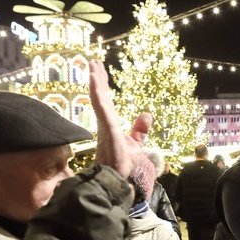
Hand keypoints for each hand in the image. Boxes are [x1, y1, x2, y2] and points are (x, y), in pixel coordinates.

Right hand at [88, 59, 150, 177]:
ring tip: (92, 66)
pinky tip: (94, 81)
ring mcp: (105, 125)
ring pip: (100, 99)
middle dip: (97, 79)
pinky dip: (97, 94)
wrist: (119, 178)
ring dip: (96, 82)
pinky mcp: (108, 128)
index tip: (98, 70)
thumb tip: (146, 115)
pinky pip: (102, 108)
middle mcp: (105, 122)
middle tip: (93, 61)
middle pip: (101, 96)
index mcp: (111, 124)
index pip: (106, 101)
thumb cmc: (123, 164)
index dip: (102, 86)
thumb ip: (140, 130)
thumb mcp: (136, 144)